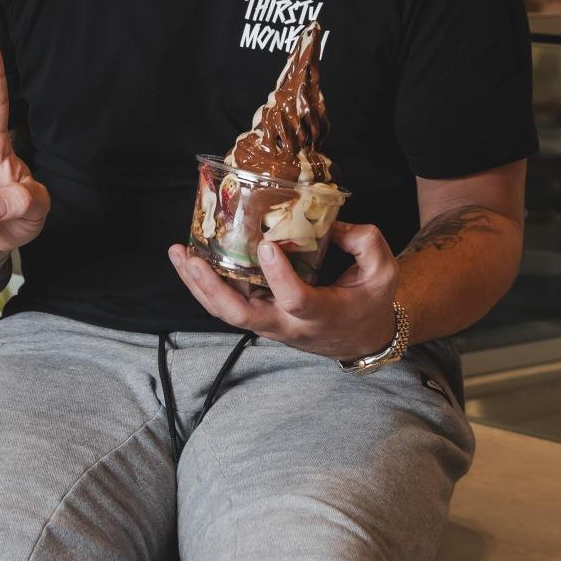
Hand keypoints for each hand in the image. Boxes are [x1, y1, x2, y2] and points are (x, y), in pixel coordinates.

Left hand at [169, 221, 398, 360]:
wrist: (361, 337)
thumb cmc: (371, 301)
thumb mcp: (382, 270)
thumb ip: (364, 242)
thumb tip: (329, 222)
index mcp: (322, 314)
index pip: (295, 300)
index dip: (279, 276)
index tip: (267, 245)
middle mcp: (289, 325)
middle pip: (241, 316)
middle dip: (212, 288)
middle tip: (192, 258)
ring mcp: (270, 325)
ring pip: (227, 313)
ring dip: (199, 286)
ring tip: (179, 254)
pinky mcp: (261, 319)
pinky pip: (228, 306)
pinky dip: (206, 285)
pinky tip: (191, 261)